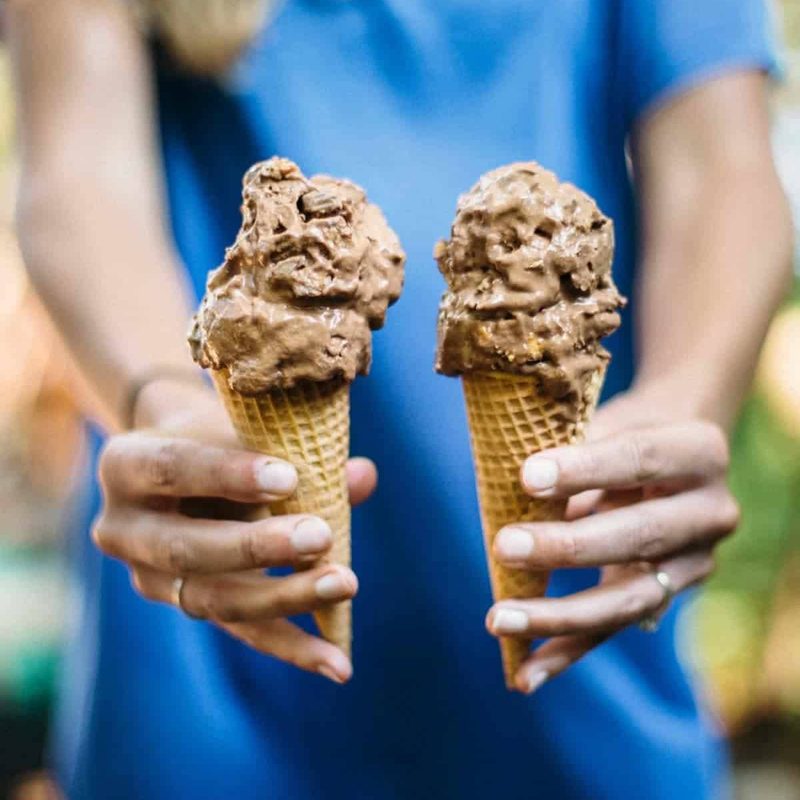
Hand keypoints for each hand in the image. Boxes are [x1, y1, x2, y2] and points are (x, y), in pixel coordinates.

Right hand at [93, 384, 375, 683]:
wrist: (188, 458)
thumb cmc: (220, 435)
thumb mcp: (245, 428)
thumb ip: (299, 450)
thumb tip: (363, 477)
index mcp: (126, 466)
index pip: (173, 468)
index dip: (229, 476)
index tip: (289, 477)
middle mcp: (123, 529)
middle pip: (186, 549)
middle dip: (256, 547)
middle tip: (320, 536)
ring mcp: (149, 578)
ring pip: (214, 600)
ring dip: (284, 596)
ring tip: (344, 584)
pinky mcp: (187, 607)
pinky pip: (241, 631)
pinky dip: (293, 646)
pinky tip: (338, 663)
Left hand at [485, 391, 739, 693]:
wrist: (674, 453)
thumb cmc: (626, 429)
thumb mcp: (608, 422)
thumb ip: (572, 449)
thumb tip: (511, 489)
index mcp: (699, 450)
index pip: (638, 459)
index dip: (583, 470)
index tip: (526, 477)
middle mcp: (711, 511)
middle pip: (638, 536)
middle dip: (568, 547)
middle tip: (504, 546)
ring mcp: (695, 562)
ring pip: (627, 598)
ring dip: (559, 616)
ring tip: (498, 619)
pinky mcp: (668, 596)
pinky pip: (614, 628)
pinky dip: (566, 652)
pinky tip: (525, 672)